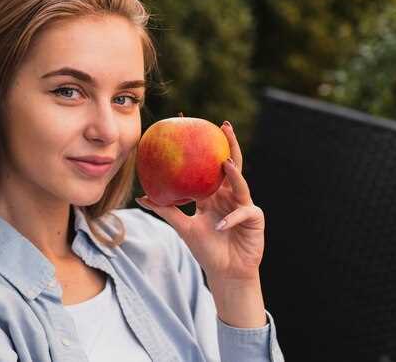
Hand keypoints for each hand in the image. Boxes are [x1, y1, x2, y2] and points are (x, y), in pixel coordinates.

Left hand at [135, 121, 264, 282]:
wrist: (226, 272)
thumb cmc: (206, 249)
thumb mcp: (183, 227)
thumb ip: (166, 210)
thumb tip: (141, 196)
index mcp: (213, 194)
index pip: (208, 164)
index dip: (202, 145)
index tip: (190, 123)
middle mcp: (229, 194)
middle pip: (231, 163)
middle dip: (230, 143)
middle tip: (223, 125)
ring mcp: (243, 204)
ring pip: (240, 183)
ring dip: (234, 174)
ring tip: (225, 163)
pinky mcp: (254, 218)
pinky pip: (241, 213)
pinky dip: (229, 219)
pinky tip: (219, 225)